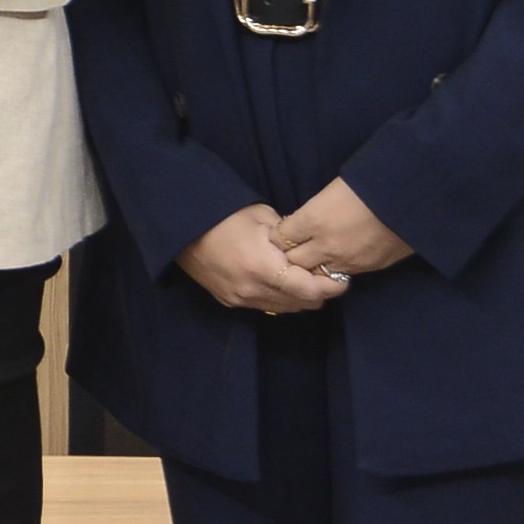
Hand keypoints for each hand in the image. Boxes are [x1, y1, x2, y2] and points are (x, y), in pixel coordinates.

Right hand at [176, 204, 350, 314]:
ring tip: (303, 278)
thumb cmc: (222, 214)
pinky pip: (265, 306)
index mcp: (262, 267)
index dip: (330, 287)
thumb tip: (310, 249)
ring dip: (299, 297)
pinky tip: (279, 281)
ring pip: (285, 309)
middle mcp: (252, 290)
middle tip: (325, 275)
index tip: (343, 278)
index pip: (308, 290)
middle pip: (301, 304)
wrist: (180, 227)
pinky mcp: (229, 301)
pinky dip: (279, 298)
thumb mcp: (262, 216)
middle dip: (318, 293)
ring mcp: (240, 299)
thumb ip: (290, 238)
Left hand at [273, 179, 412, 277]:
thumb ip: (314, 210)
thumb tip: (304, 221)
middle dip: (288, 257)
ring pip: (316, 275)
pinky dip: (334, 270)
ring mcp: (347, 260)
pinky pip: (341, 276)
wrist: (413, 196)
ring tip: (311, 259)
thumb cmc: (371, 181)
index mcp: (314, 219)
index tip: (280, 233)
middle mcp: (326, 244)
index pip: (279, 238)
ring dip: (311, 268)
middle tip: (290, 250)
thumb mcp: (334, 189)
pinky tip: (335, 260)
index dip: (277, 236)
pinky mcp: (368, 268)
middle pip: (293, 262)